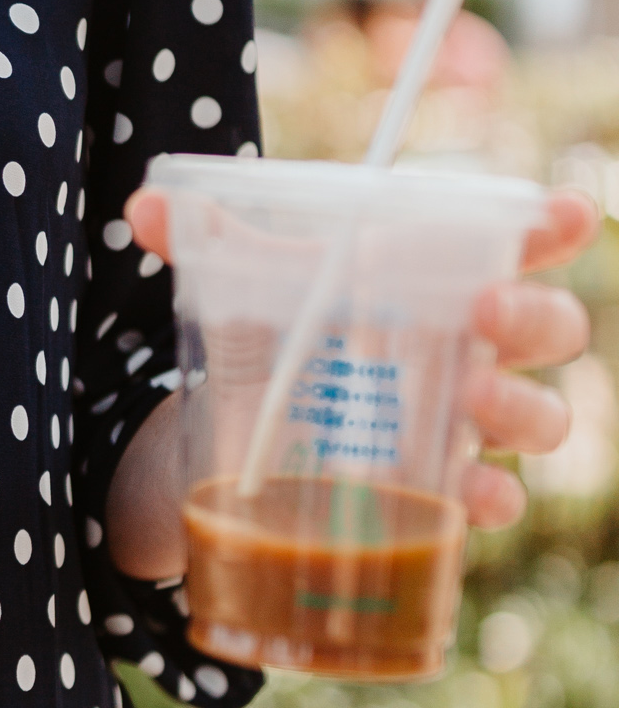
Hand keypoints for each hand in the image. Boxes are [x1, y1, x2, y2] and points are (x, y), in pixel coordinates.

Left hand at [122, 182, 599, 535]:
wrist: (248, 422)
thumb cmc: (281, 330)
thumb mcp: (249, 283)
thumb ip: (208, 241)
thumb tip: (144, 207)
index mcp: (440, 277)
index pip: (519, 242)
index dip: (555, 227)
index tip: (563, 215)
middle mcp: (471, 346)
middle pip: (550, 328)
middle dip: (537, 316)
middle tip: (488, 309)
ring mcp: (464, 422)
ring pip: (539, 417)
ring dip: (524, 407)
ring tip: (476, 397)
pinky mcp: (440, 490)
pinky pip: (492, 500)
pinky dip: (489, 497)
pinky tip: (471, 495)